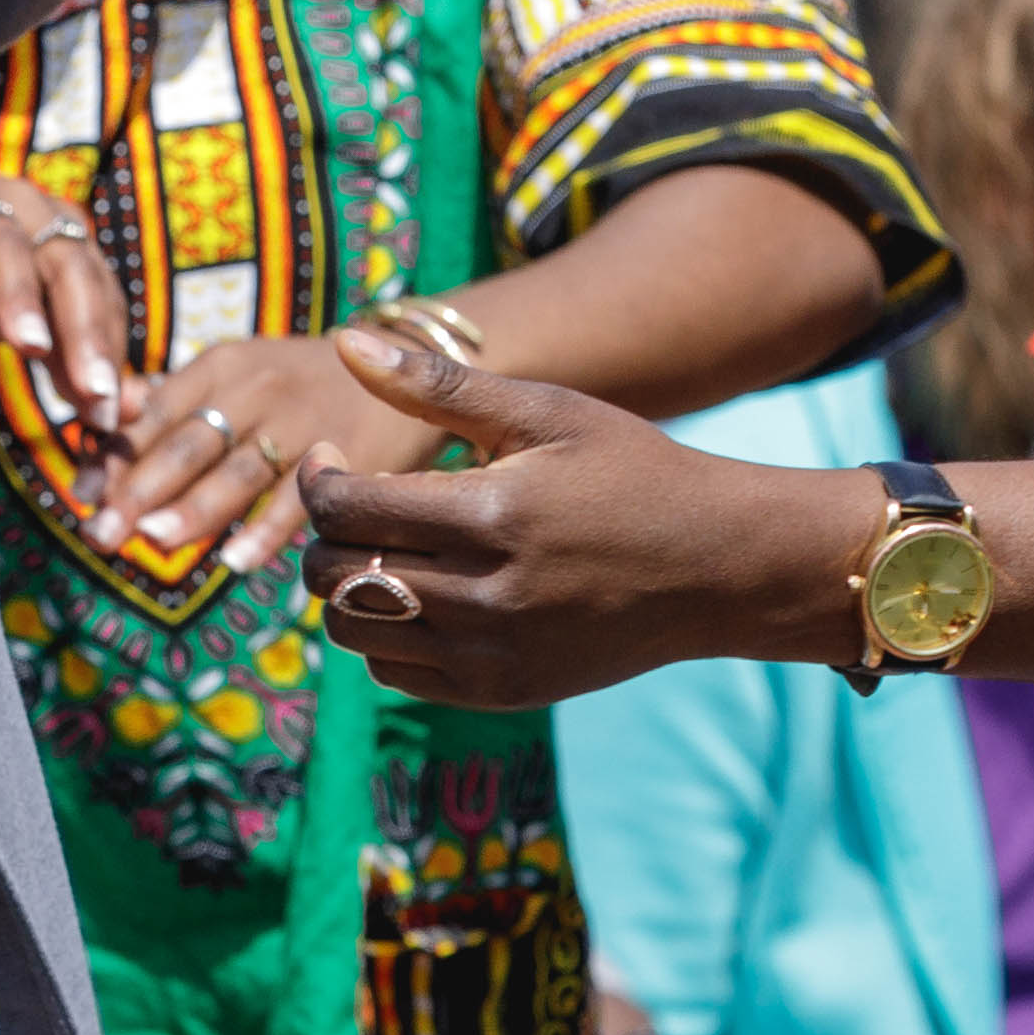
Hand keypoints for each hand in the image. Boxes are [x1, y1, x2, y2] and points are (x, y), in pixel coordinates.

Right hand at [0, 153, 132, 421]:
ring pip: (6, 246)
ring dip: (21, 294)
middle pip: (68, 267)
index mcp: (66, 242)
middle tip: (94, 390)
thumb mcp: (24, 318)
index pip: (101, 296)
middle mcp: (32, 215)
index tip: (108, 413)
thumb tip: (114, 419)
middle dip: (85, 329)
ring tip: (29, 346)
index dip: (109, 352)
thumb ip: (68, 364)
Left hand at [96, 332, 438, 575]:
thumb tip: (96, 425)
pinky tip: (235, 563)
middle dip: (140, 490)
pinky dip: (267, 530)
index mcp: (221, 366)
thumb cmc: (299, 382)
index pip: (156, 412)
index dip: (115, 455)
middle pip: (190, 443)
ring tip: (155, 542)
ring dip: (196, 509)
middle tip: (100, 533)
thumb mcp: (237, 373)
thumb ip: (171, 402)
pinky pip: (300, 498)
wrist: (406, 362)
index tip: (80, 495)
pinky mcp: (348, 451)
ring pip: (240, 470)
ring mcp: (304, 420)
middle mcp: (258, 387)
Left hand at [295, 328, 865, 701]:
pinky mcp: (500, 692)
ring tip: (384, 547)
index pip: (346, 509)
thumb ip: (439, 383)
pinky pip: (396, 672)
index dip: (318, 479)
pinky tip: (419, 591)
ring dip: (346, 587)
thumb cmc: (630, 471)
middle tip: (351, 503)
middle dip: (324, 533)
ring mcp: (493, 655)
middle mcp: (486, 596)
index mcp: (492, 514)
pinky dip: (385, 633)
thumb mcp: (545, 410)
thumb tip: (343, 342)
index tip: (331, 459)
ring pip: (354, 630)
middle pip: (336, 575)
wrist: (715, 567)